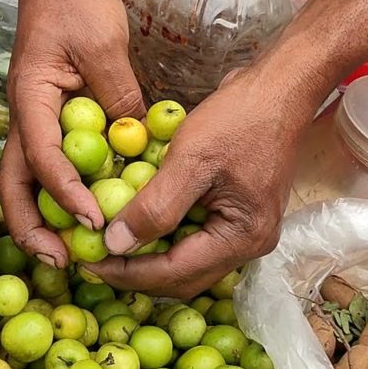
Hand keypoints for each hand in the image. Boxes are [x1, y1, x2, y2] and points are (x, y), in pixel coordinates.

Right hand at [0, 0, 144, 268]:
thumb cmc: (75, 3)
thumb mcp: (104, 46)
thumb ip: (119, 96)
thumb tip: (137, 145)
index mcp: (30, 100)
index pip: (41, 158)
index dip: (66, 194)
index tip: (96, 221)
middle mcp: (25, 119)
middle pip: (14, 187)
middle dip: (33, 230)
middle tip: (62, 262)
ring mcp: (35, 124)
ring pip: (28, 184)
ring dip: (44, 221)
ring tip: (71, 253)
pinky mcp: (52, 124)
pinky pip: (52, 170)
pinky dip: (64, 198)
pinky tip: (92, 215)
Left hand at [85, 67, 320, 297]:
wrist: (279, 89)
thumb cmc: (239, 118)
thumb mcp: (190, 159)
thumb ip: (154, 207)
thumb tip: (115, 245)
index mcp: (242, 237)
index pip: (174, 274)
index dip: (127, 272)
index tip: (88, 260)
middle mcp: (249, 245)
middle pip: (182, 278)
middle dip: (136, 272)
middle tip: (93, 256)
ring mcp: (247, 233)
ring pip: (188, 263)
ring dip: (149, 257)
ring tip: (110, 241)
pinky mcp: (239, 216)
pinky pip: (195, 240)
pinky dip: (165, 236)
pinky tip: (139, 221)